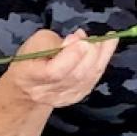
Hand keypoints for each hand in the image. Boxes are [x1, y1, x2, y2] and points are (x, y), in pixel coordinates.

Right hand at [3, 30, 117, 108]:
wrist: (28, 87)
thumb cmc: (29, 60)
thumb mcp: (33, 44)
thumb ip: (53, 42)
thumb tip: (77, 40)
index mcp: (32, 77)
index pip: (56, 71)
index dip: (72, 55)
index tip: (80, 39)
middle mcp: (49, 92)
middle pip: (77, 75)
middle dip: (90, 53)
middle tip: (92, 37)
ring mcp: (66, 97)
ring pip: (89, 78)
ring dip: (101, 56)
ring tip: (106, 39)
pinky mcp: (78, 97)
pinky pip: (94, 79)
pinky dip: (103, 62)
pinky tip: (108, 48)